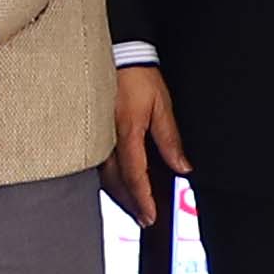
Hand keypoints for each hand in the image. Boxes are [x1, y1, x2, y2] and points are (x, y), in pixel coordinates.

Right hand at [109, 60, 187, 222]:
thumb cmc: (139, 77)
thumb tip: (182, 167)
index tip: (151, 216)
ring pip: (104, 176)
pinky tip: (115, 185)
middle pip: (116, 183)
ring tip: (132, 208)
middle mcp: (106, 139)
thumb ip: (170, 139)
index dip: (143, 199)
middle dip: (130, 204)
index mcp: (126, 132)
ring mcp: (96, 136)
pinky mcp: (91, 131)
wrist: (118, 54)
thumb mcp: (161, 106)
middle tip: (144, 220)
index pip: (134, 176)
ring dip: (118, 195)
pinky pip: (98, 163)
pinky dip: (108, 179)